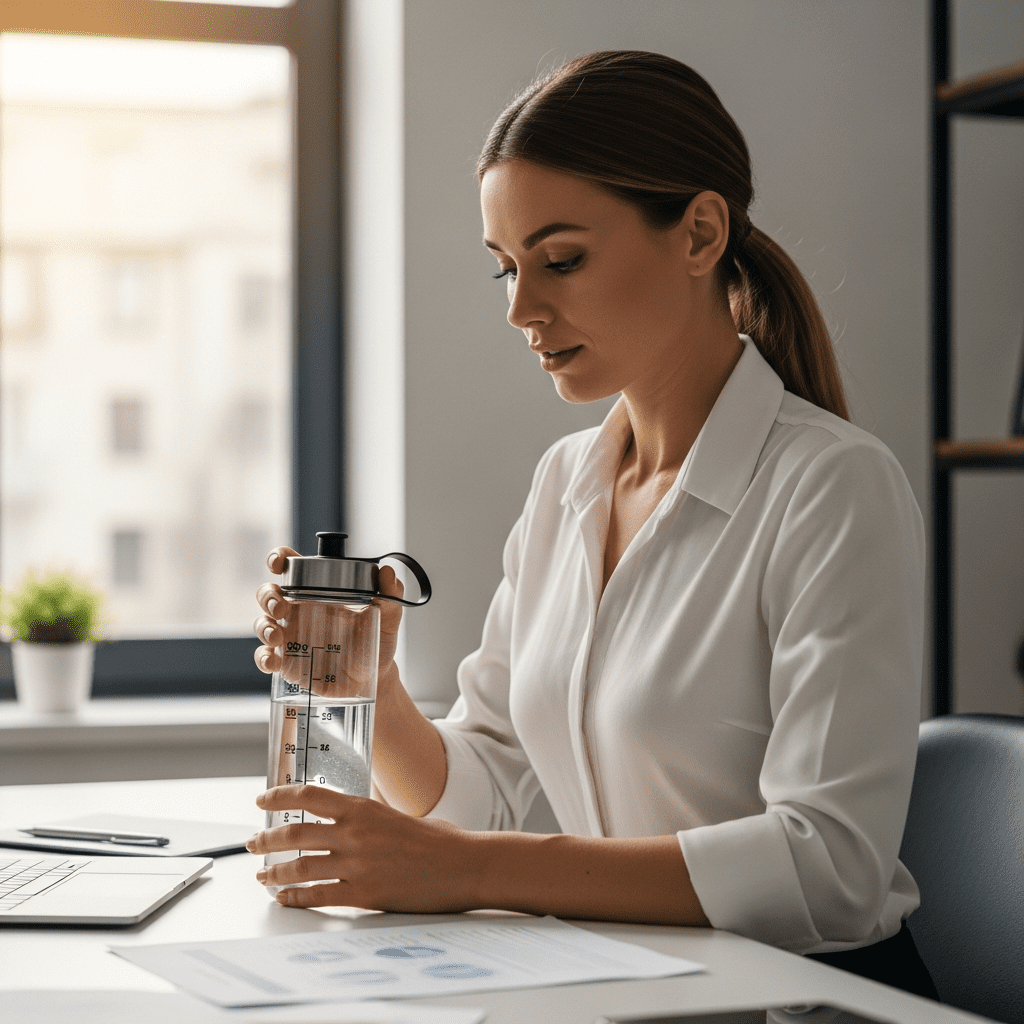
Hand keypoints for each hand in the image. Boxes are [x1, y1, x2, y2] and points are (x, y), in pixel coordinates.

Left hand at [247, 784, 477, 911]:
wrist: (464, 865)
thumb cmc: (438, 840)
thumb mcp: (396, 814)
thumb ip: (366, 817)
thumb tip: (342, 820)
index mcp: (363, 808)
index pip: (309, 795)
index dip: (279, 796)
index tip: (262, 799)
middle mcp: (355, 833)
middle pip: (294, 833)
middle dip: (266, 838)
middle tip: (252, 842)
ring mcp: (357, 865)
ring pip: (299, 867)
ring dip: (274, 872)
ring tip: (263, 876)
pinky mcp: (364, 894)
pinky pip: (318, 896)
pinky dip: (295, 898)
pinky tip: (285, 899)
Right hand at [253, 547, 405, 695]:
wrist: (376, 679)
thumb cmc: (378, 641)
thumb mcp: (387, 618)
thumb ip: (390, 596)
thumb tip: (387, 572)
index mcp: (319, 592)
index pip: (292, 566)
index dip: (279, 558)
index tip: (278, 563)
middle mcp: (299, 610)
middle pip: (269, 593)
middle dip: (268, 596)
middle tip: (282, 607)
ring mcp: (291, 635)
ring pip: (263, 622)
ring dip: (264, 626)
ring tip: (279, 636)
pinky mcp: (288, 661)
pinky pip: (266, 656)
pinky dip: (264, 658)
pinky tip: (274, 661)